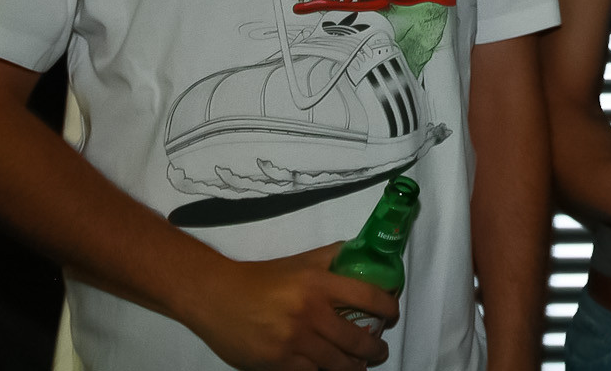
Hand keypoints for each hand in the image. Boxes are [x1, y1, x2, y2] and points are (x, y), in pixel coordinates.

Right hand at [185, 243, 397, 370]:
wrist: (217, 296)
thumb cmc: (262, 277)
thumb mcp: (301, 260)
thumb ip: (333, 257)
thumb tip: (362, 252)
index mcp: (319, 283)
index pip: (368, 296)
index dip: (388, 307)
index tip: (393, 314)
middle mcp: (310, 313)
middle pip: (356, 339)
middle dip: (375, 348)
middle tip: (381, 350)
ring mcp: (294, 340)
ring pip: (336, 363)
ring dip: (355, 367)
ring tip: (361, 366)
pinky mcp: (277, 362)